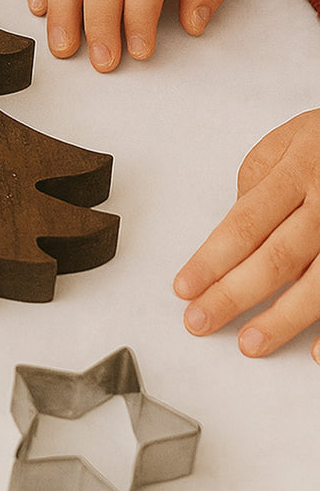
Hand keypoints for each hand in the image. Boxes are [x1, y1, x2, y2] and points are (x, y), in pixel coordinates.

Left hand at [175, 110, 319, 362]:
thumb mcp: (289, 140)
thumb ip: (258, 180)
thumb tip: (236, 230)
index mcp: (297, 173)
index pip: (245, 225)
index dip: (212, 260)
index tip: (184, 288)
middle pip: (276, 258)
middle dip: (233, 295)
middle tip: (199, 322)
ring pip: (319, 282)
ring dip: (283, 319)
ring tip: (251, 343)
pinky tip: (314, 350)